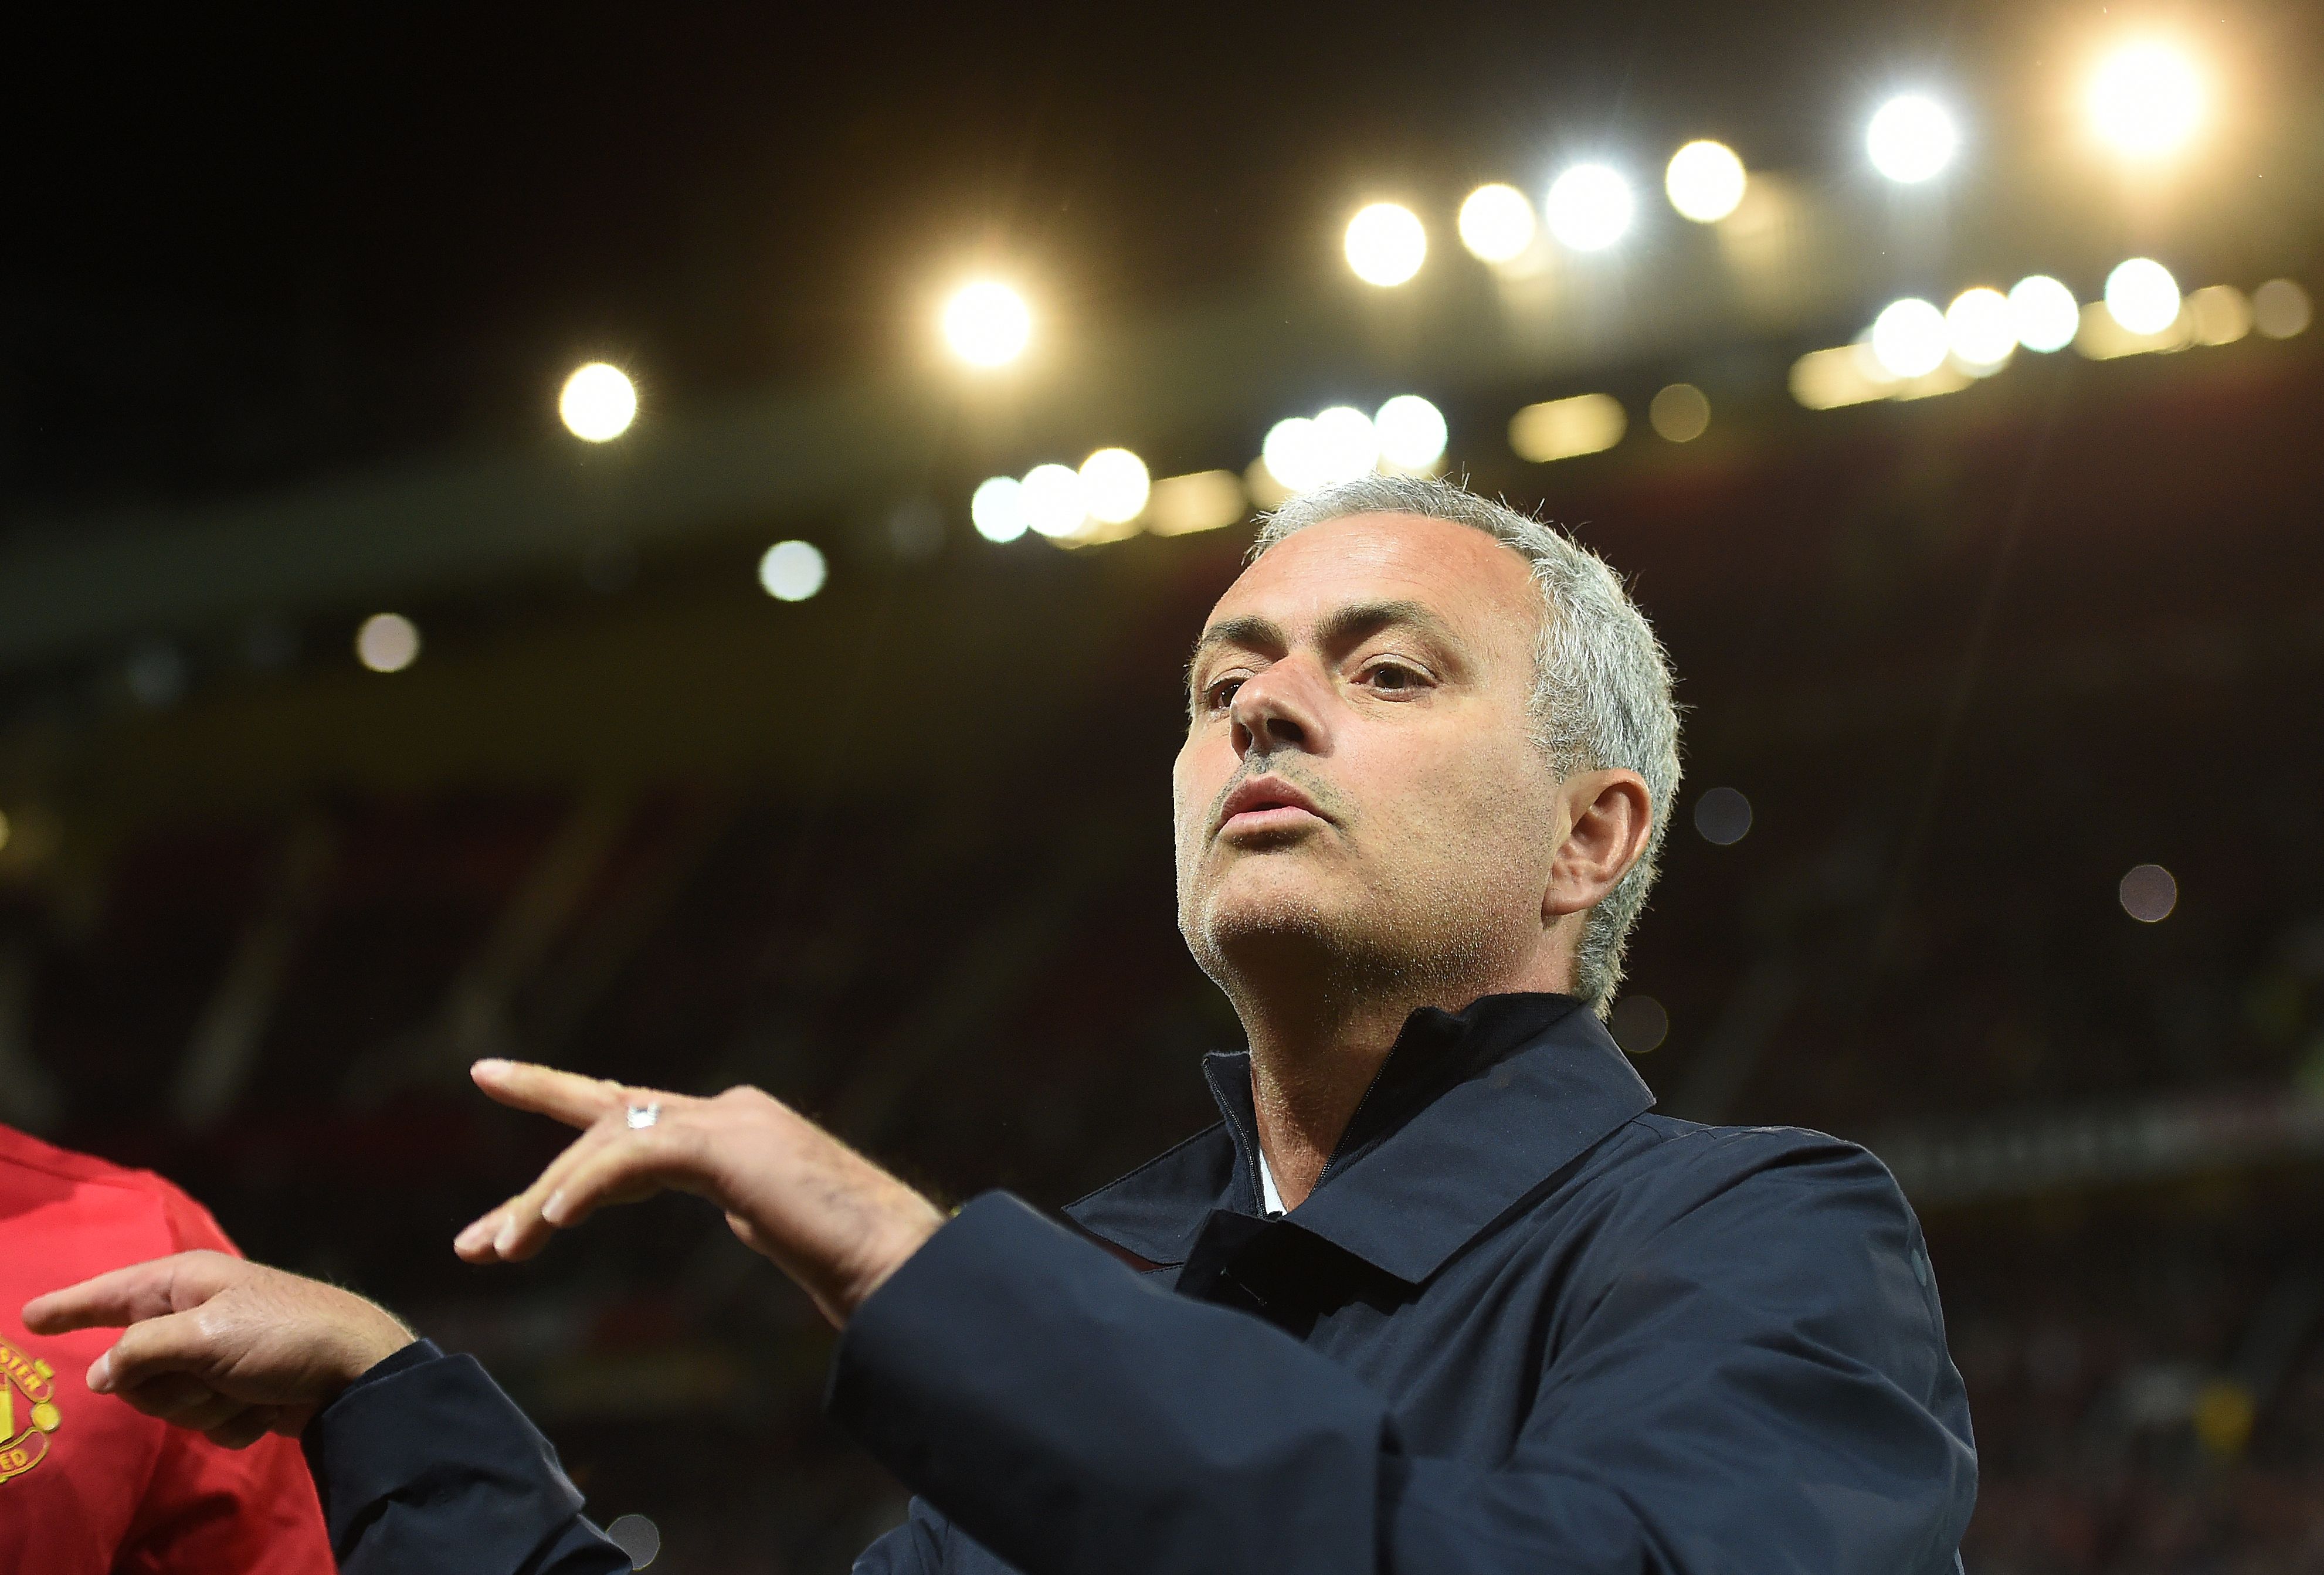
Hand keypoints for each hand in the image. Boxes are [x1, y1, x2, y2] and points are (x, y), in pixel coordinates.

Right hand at [22, 1252, 414, 1447]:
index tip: (30, 1316)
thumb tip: (99, 1377)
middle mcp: (197, 1316)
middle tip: (212, 1374)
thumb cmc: (283, 1334)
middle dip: (166, 1385)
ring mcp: (217, 1358)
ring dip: (203, 1404)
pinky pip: (205, 1421)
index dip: (71, 1305)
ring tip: (246, 1387)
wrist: (356, 1372)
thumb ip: (140, 1352)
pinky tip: (265, 1405)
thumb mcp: (204, 1335)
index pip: (112, 1293)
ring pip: (166, 1402)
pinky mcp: (238, 1393)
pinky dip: (233, 1420)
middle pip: (133, 1370)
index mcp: (187, 1284)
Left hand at [455, 1060, 946, 1326]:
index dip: (559, 1103)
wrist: (905, 1267)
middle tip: (471, 1242)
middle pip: (605, 1125)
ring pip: (608, 1144)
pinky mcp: (728, 1144)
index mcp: (738, 1128)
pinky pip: (632, 1157)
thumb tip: (742, 1216)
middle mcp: (729, 1110)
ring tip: (495, 1253)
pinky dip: (582, 1190)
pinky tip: (545, 1227)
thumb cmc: (859, 1265)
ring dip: (543, 1203)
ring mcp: (731, 1120)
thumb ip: (752, 1207)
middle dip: (533, 1180)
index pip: (633, 1117)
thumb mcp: (784, 1229)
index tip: (494, 1083)